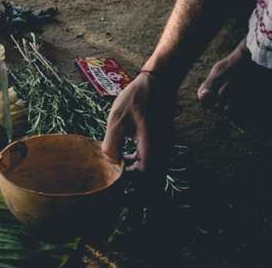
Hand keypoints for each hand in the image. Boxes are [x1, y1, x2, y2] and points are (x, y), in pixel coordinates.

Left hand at [102, 72, 176, 190]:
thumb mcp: (118, 118)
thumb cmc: (138, 97)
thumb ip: (112, 143)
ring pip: (152, 174)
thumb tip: (107, 164)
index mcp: (151, 149)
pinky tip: (124, 158)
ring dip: (135, 176)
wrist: (159, 82)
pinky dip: (139, 166)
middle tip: (114, 183)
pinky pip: (152, 164)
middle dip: (134, 187)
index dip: (130, 188)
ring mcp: (164, 149)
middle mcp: (162, 153)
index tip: (114, 185)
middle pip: (151, 182)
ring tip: (116, 171)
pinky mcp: (162, 145)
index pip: (144, 181)